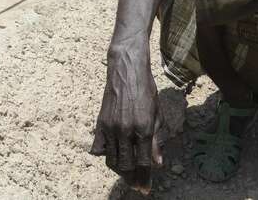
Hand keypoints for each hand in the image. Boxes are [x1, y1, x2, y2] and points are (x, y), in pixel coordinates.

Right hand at [89, 48, 163, 193]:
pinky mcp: (100, 123)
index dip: (145, 178)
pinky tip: (113, 157)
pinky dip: (106, 156)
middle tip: (137, 184)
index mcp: (143, 129)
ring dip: (119, 170)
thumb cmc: (146, 90)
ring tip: (127, 173)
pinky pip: (99, 149)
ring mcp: (111, 127)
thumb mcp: (157, 114)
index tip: (145, 189)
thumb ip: (156, 140)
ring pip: (112, 160)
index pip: (143, 163)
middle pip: (126, 166)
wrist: (127, 70)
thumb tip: (157, 163)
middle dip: (132, 179)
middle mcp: (126, 131)